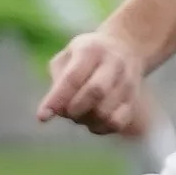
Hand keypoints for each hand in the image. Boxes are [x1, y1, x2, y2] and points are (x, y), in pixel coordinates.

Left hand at [39, 24, 154, 135]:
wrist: (126, 47)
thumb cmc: (87, 54)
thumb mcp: (68, 54)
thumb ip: (58, 78)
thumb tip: (56, 109)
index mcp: (92, 50)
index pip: (73, 77)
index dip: (57, 99)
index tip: (42, 117)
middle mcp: (114, 64)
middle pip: (96, 92)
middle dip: (74, 109)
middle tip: (65, 112)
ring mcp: (127, 82)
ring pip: (106, 112)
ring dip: (85, 120)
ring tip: (79, 113)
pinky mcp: (133, 100)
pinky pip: (116, 123)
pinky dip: (99, 128)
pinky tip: (93, 121)